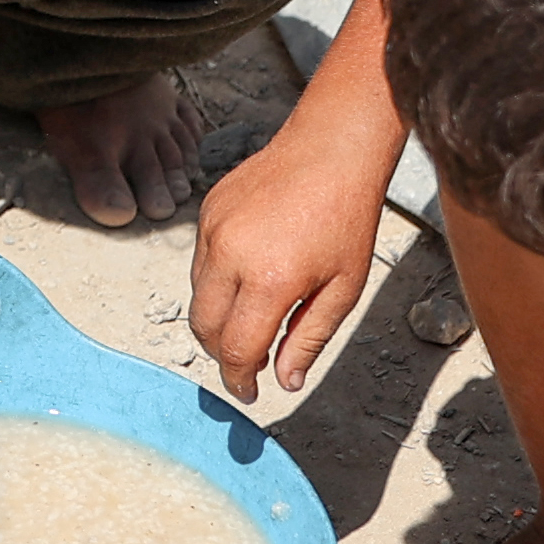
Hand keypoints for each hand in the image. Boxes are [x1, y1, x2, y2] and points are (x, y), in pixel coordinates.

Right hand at [190, 135, 387, 395]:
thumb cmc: (346, 219)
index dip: (240, 379)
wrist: (330, 150)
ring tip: (254, 315)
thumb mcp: (342, 289)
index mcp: (270, 281)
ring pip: (198, 297)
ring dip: (219, 318)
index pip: (236, 349)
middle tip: (249, 361)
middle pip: (205, 329)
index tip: (250, 392)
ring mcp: (213, 231)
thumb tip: (285, 382)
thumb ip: (308, 339)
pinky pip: (200, 262)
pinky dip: (217, 281)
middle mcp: (231, 256)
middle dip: (223, 354)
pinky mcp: (206, 211)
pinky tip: (250, 272)